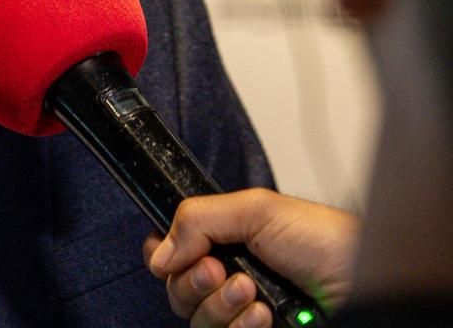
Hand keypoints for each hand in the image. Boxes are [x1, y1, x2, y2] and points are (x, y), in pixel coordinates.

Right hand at [142, 189, 356, 325]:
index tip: (180, 253)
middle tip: (221, 270)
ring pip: (198, 319)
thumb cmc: (329, 242)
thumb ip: (198, 218)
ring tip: (251, 291)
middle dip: (194, 280)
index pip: (172, 251)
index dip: (165, 254)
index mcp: (226, 241)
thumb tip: (159, 252)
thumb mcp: (258, 209)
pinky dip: (240, 327)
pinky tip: (265, 315)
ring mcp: (244, 312)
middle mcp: (229, 277)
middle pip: (177, 289)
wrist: (366, 281)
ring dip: (220, 305)